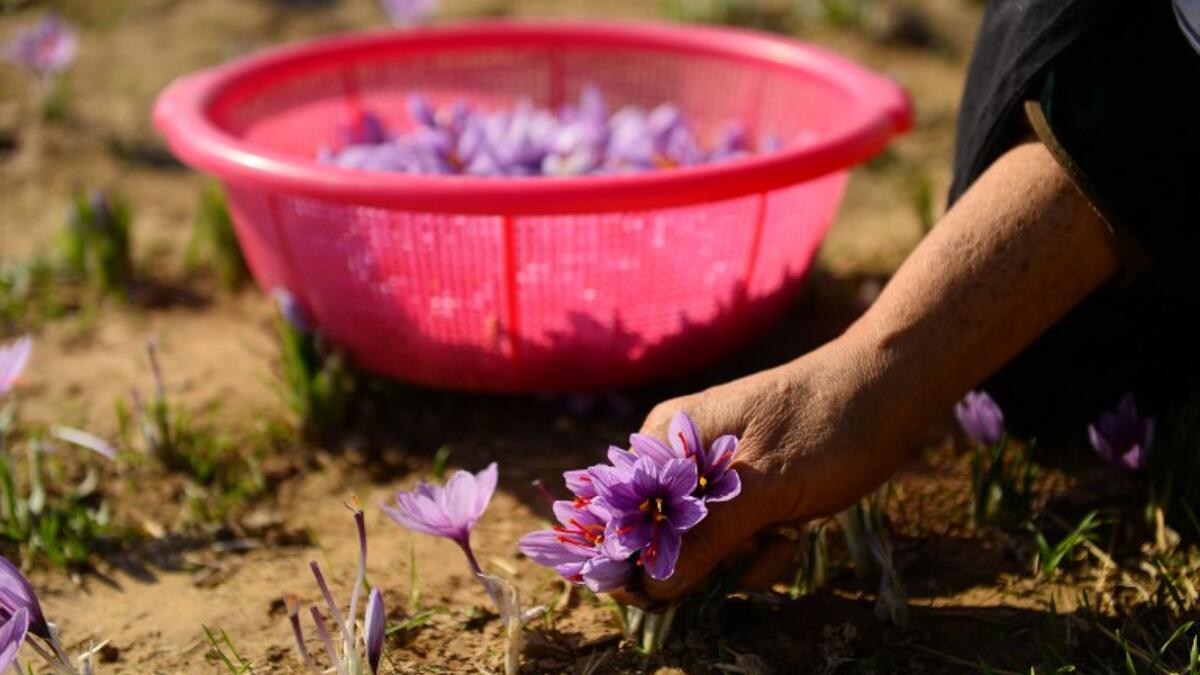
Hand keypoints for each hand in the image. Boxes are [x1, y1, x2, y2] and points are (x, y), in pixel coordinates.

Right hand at [616, 339, 908, 603]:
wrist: (890, 386)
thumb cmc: (826, 425)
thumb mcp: (766, 486)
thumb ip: (706, 535)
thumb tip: (654, 586)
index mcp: (665, 440)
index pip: (621, 514)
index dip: (641, 559)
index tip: (684, 585)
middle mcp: (676, 452)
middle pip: (660, 534)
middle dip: (706, 562)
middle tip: (759, 548)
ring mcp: (709, 467)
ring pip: (700, 542)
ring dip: (740, 557)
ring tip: (783, 538)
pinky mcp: (740, 483)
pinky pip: (729, 533)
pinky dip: (757, 546)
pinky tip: (789, 534)